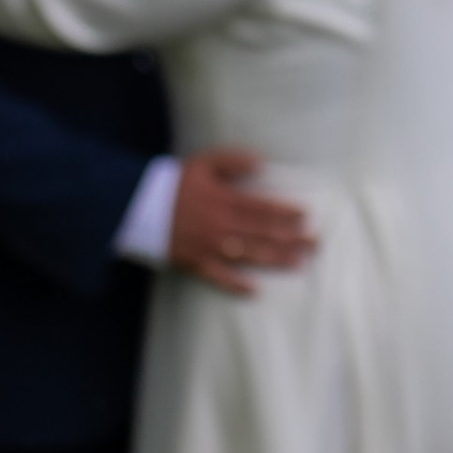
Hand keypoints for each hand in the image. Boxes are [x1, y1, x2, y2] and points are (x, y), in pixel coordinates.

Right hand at [168, 147, 314, 297]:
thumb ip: (233, 160)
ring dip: (277, 260)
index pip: (263, 208)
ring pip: (250, 255)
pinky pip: (218, 277)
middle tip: (317, 243)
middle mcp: (221, 226)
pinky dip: (235, 285)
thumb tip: (262, 162)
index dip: (286, 213)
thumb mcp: (203, 163)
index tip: (307, 217)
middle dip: (293, 239)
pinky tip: (255, 292)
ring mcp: (209, 247)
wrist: (135, 205)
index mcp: (224, 201)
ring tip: (301, 263)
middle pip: (264, 234)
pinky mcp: (195, 263)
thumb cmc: (173, 183)